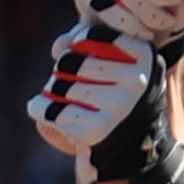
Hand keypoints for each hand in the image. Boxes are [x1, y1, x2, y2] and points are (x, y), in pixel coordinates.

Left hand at [31, 22, 161, 158]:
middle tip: (66, 78)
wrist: (134, 145)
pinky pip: (53, 111)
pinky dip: (40, 108)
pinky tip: (39, 108)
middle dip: (61, 68)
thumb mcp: (112, 60)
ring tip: (61, 95)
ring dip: (51, 89)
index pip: (89, 37)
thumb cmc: (117, 92)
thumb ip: (82, 41)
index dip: (76, 44)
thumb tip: (58, 48)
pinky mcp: (98, 130)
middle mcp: (136, 80)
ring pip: (61, 86)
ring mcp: (119, 107)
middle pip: (70, 61)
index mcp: (144, 55)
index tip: (79, 53)